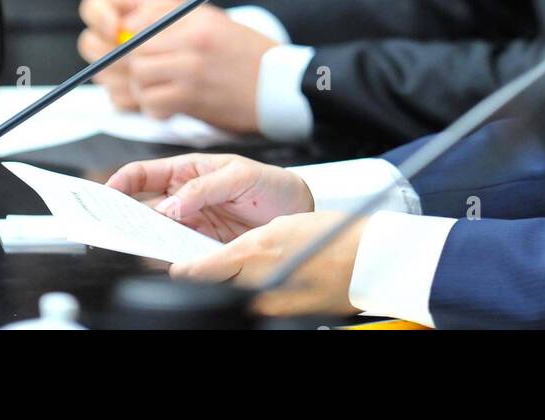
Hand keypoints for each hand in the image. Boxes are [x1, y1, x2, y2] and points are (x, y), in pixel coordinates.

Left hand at [77, 0, 275, 132]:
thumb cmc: (241, 51)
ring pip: (135, 79)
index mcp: (187, 14)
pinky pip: (150, 104)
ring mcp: (188, 69)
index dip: (108, 26)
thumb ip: (162, 16)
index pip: (127, 17)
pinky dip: (151, 107)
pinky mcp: (191, 98)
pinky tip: (166, 102)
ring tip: (151, 85)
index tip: (113, 35)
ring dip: (135, 87)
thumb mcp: (205, 17)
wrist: (278, 84)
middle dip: (115, 61)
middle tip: (125, 66)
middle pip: (124, 50)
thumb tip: (121, 26)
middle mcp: (186, 38)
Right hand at [108, 152, 312, 241]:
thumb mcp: (239, 174)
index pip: (144, 174)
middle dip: (124, 214)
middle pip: (143, 207)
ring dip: (143, 238)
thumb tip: (171, 205)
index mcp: (187, 171)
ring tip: (133, 244)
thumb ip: (203, 187)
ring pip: (156, 232)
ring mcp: (191, 223)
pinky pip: (176, 252)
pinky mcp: (202, 247)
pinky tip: (162, 258)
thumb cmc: (270, 183)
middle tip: (111, 224)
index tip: (107, 193)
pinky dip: (166, 257)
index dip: (121, 182)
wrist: (296, 211)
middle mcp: (184, 198)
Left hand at [174, 210, 367, 318]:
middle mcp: (259, 285)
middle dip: (207, 278)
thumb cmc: (335, 237)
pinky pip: (258, 306)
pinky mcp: (285, 317)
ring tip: (249, 272)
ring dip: (232, 287)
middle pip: (215, 287)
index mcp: (255, 254)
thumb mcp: (282, 227)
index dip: (183, 270)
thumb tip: (222, 258)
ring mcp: (272, 305)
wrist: (369, 259)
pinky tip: (268, 284)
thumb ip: (247, 245)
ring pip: (235, 298)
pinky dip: (256, 297)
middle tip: (205, 266)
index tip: (175, 268)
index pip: (200, 270)